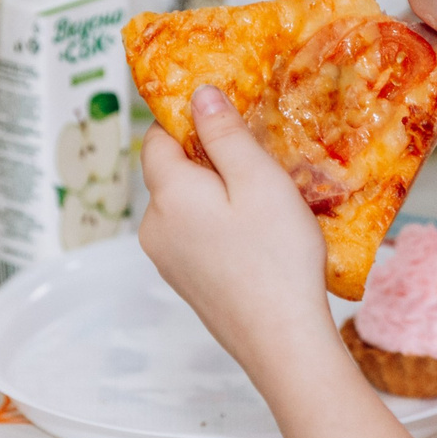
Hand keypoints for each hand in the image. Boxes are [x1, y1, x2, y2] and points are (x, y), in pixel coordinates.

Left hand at [137, 86, 424, 437]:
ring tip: (264, 204)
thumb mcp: (259, 179)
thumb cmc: (276, 257)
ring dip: (215, 196)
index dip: (186, 122)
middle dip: (207, 161)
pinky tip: (257, 238)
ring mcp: (166, 259)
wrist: (282, 341)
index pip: (156, 139)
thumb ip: (224, 134)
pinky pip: (193, 236)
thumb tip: (199, 95)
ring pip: (183, 206)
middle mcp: (154, 226)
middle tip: (259, 163)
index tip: (226, 119)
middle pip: (170, 173)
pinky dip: (217, 226)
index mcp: (167, 194)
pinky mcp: (185, 282)